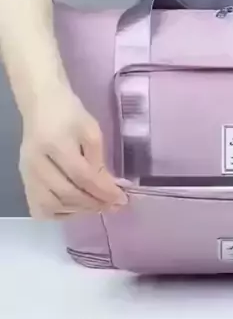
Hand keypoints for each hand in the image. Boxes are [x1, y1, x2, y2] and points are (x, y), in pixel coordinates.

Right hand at [20, 85, 127, 218]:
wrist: (42, 105)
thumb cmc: (70, 114)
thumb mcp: (91, 131)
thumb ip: (99, 161)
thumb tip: (111, 190)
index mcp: (54, 143)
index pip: (82, 176)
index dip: (104, 191)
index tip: (122, 199)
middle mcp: (36, 162)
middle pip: (66, 194)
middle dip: (94, 203)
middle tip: (113, 205)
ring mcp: (27, 174)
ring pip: (51, 206)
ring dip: (79, 210)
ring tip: (97, 205)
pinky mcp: (24, 181)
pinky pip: (39, 208)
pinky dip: (59, 213)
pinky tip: (75, 206)